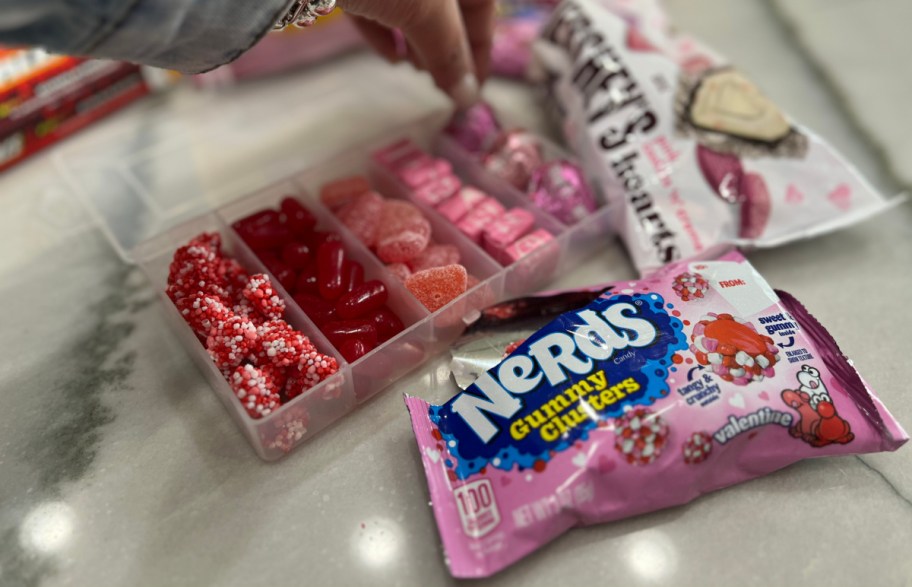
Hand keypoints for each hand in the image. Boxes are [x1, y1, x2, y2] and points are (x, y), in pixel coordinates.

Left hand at [338, 0, 494, 108]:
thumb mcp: (426, 11)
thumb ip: (449, 52)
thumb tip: (467, 95)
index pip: (482, 4)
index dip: (480, 48)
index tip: (473, 89)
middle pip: (446, 6)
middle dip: (444, 45)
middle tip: (439, 83)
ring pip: (410, 3)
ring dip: (415, 41)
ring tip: (414, 71)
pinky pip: (374, 1)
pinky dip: (384, 29)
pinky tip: (389, 57)